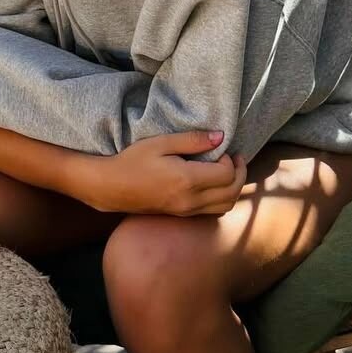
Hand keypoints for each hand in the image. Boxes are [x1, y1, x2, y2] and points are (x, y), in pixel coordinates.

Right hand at [92, 131, 248, 216]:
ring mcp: (186, 212)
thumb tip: (220, 137)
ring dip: (233, 188)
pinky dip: (222, 198)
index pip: (227, 174)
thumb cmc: (133, 160)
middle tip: (235, 157)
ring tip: (226, 169)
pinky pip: (213, 211)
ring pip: (225, 206)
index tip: (221, 147)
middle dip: (240, 174)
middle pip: (232, 193)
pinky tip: (213, 182)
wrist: (111, 187)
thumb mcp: (161, 143)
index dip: (231, 159)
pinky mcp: (182, 216)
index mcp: (187, 181)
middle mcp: (190, 201)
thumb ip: (192, 140)